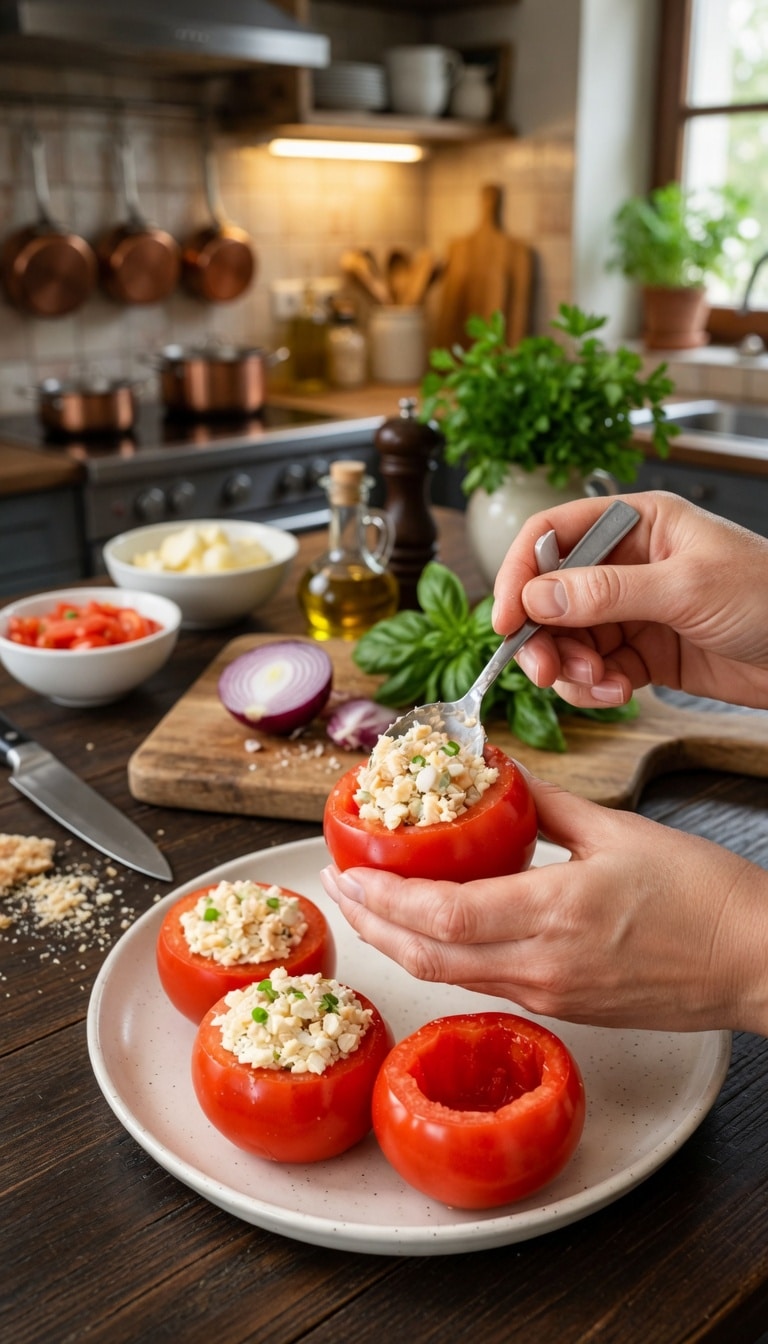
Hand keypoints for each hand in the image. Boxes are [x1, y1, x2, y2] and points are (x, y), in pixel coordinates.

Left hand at [320, 774, 767, 1035]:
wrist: (754, 961)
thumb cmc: (701, 894)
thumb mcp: (619, 829)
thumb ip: (547, 804)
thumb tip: (498, 773)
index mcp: (555, 913)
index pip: (440, 913)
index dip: (381, 897)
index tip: (345, 871)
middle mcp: (542, 965)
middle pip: (427, 955)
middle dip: (370, 924)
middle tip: (338, 887)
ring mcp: (551, 995)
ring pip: (450, 975)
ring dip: (400, 942)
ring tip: (371, 907)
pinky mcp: (564, 1009)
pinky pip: (484, 984)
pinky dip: (444, 956)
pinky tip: (434, 929)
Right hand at [491, 491, 767, 710]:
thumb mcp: (687, 588)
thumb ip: (607, 593)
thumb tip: (536, 596)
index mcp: (636, 523)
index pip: (552, 535)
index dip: (519, 575)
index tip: (505, 621)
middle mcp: (626, 562)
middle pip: (550, 595)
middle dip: (542, 637)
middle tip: (548, 673)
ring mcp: (633, 609)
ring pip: (568, 639)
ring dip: (572, 669)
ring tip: (602, 686)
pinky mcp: (644, 652)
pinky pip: (595, 670)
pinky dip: (596, 688)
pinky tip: (620, 694)